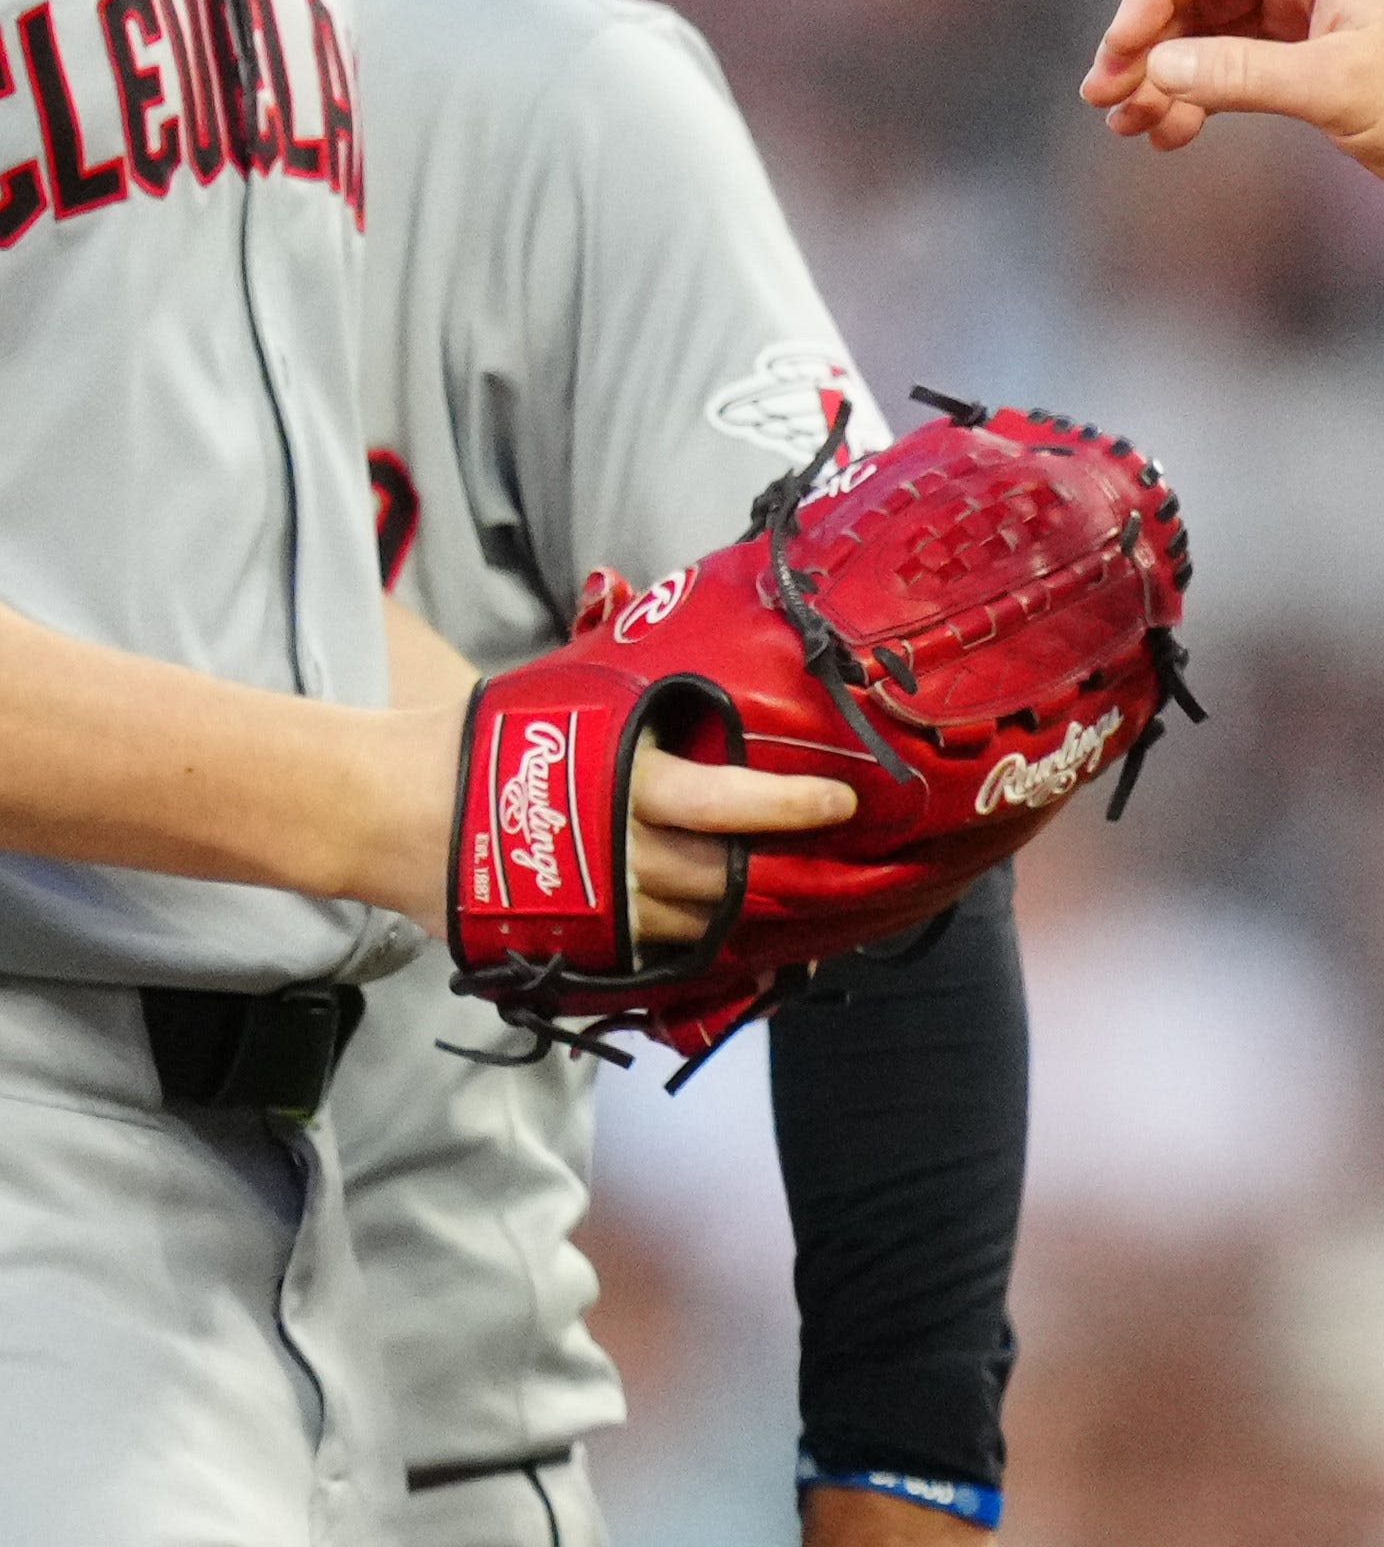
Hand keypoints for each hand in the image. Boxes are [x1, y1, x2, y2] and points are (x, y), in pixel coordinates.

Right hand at [351, 702, 850, 940]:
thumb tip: (625, 586)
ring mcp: (594, 911)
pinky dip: (694, 949)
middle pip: (721, 875)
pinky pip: (653, 960)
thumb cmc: (475, 740)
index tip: (841, 802)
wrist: (379, 809)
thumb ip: (611, 665)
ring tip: (794, 898)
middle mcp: (617, 853)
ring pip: (695, 925)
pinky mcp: (570, 946)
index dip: (789, 806)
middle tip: (830, 858)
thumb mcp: (555, 694)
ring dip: (742, 915)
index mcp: (620, 784)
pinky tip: (733, 937)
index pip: (724, 803)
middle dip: (777, 870)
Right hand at [1079, 0, 1383, 203]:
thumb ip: (1244, 73)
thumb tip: (1158, 64)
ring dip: (1167, 75)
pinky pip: (1235, 66)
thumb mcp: (1337, 87)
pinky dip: (1200, 96)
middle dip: (1149, 42)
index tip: (1122, 49)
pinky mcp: (1310, 58)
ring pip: (1210, 33)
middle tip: (1105, 96)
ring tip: (1129, 125)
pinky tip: (1170, 134)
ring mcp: (1307, 15)